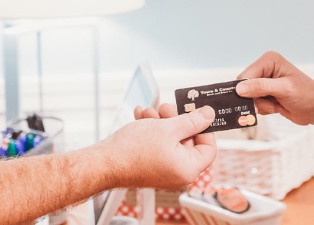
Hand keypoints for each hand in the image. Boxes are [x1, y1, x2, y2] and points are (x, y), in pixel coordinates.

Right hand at [93, 104, 217, 188]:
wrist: (103, 162)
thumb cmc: (132, 150)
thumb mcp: (168, 128)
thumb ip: (192, 121)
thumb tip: (209, 115)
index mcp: (188, 169)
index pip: (208, 149)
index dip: (204, 129)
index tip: (195, 114)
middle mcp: (177, 173)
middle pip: (187, 141)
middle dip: (175, 120)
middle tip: (166, 108)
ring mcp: (163, 170)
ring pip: (170, 140)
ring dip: (160, 122)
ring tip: (149, 112)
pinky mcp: (150, 166)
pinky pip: (157, 145)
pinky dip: (151, 130)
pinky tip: (141, 117)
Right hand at [235, 51, 313, 125]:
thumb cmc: (307, 95)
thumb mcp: (284, 89)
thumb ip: (260, 87)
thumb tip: (239, 88)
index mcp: (269, 61)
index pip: (246, 75)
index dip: (245, 89)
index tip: (254, 100)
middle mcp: (265, 69)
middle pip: (244, 87)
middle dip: (255, 99)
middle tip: (271, 102)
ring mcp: (265, 83)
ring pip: (249, 98)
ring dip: (262, 105)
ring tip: (278, 103)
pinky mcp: (267, 94)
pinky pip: (255, 104)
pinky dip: (265, 109)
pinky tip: (278, 106)